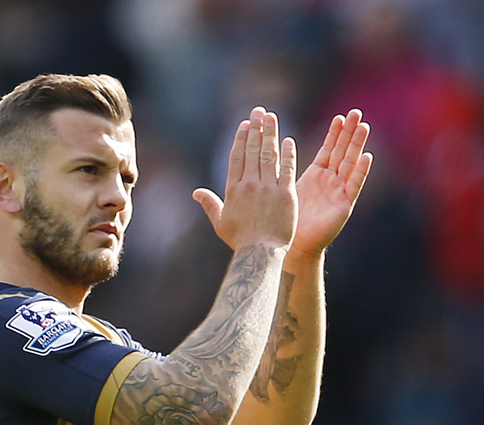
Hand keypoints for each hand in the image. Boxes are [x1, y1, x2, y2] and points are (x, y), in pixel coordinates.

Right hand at [194, 107, 297, 250]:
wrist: (260, 254)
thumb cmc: (240, 241)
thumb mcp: (221, 222)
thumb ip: (210, 204)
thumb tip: (196, 193)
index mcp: (233, 190)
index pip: (237, 157)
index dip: (241, 138)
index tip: (245, 124)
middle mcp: (250, 185)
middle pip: (252, 150)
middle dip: (256, 128)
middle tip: (259, 111)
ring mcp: (268, 188)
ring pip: (268, 155)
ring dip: (270, 134)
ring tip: (272, 117)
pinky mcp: (286, 194)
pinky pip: (287, 169)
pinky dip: (287, 153)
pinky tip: (287, 140)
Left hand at [291, 109, 372, 257]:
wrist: (294, 246)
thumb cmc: (287, 219)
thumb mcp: (284, 189)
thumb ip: (281, 171)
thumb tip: (265, 152)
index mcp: (317, 175)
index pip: (328, 149)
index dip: (334, 133)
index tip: (339, 116)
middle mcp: (330, 181)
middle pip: (342, 152)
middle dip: (349, 132)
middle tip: (356, 112)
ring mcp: (339, 192)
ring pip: (350, 164)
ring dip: (357, 145)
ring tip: (364, 126)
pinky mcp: (344, 206)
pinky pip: (353, 186)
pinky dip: (361, 171)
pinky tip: (367, 156)